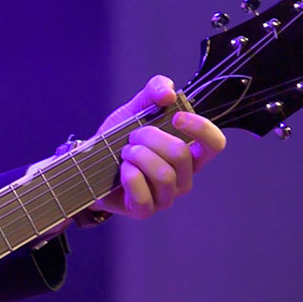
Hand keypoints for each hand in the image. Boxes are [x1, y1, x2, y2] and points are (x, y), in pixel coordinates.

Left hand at [89, 75, 226, 218]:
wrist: (89, 162)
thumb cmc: (119, 138)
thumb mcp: (136, 108)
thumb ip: (155, 91)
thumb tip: (169, 94)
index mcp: (190, 153)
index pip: (214, 144)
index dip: (200, 128)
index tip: (176, 117)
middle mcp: (183, 178)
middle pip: (180, 154)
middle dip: (150, 138)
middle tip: (132, 137)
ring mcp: (166, 197)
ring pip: (163, 174)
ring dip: (138, 156)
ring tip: (125, 152)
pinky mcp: (145, 210)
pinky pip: (143, 193)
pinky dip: (129, 176)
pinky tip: (122, 169)